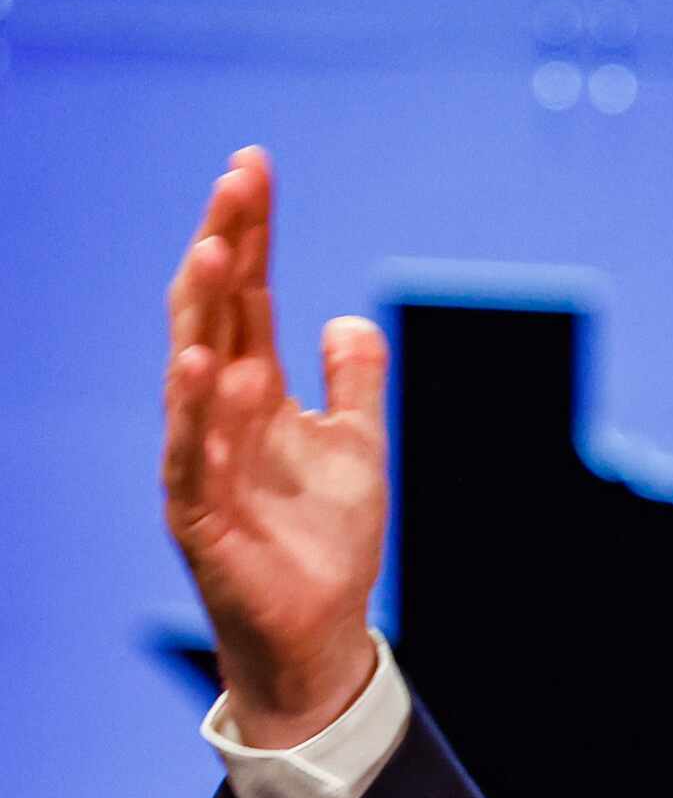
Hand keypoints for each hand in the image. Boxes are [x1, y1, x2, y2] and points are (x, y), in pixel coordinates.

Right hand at [162, 147, 389, 748]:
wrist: (318, 630)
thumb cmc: (325, 539)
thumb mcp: (356, 446)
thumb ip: (353, 382)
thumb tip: (349, 318)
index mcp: (253, 392)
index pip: (245, 295)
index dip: (250, 232)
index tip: (254, 166)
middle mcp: (217, 414)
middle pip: (213, 314)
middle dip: (222, 246)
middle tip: (236, 181)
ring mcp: (200, 461)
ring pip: (190, 372)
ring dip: (202, 312)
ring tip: (215, 248)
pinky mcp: (198, 515)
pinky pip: (191, 456)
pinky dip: (197, 413)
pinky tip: (205, 366)